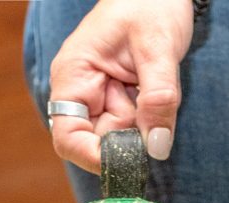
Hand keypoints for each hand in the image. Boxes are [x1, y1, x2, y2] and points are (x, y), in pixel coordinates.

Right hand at [48, 0, 195, 172]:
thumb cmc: (152, 3)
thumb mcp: (159, 47)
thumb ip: (159, 98)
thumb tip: (157, 148)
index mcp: (73, 76)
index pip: (69, 138)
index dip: (95, 158)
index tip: (129, 162)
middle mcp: (80, 92)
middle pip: (98, 143)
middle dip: (129, 136)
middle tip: (152, 105)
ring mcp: (97, 98)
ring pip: (119, 137)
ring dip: (142, 125)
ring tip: (152, 83)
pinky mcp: (116, 101)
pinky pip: (131, 126)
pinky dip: (148, 119)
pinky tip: (152, 89)